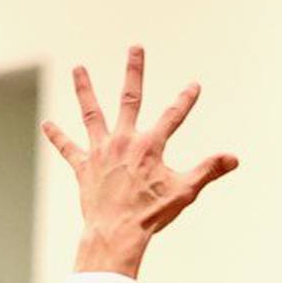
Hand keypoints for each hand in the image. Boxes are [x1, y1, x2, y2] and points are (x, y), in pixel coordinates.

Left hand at [42, 46, 237, 277]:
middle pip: (130, 98)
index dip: (186, 101)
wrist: (116, 234)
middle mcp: (124, 140)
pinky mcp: (84, 167)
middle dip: (134, 71)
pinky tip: (47, 124)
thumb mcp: (184, 192)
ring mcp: (101, 152)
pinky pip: (68, 148)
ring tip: (78, 69)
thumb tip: (234, 158)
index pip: (173, 116)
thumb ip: (208, 170)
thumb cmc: (151, 216)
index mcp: (150, 145)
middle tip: (136, 48)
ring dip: (85, 89)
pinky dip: (57, 137)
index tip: (194, 85)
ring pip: (92, 114)